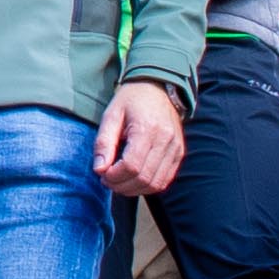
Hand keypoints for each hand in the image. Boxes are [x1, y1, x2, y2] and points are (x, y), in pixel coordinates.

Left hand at [95, 79, 186, 199]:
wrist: (158, 88)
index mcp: (147, 128)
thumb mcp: (111, 115)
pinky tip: (134, 179)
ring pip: (156, 183)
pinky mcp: (179, 153)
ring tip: (120, 181)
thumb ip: (103, 142)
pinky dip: (148, 185)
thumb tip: (99, 169)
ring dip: (134, 189)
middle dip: (122, 185)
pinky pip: (165, 179)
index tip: (103, 174)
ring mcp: (175, 148)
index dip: (114, 176)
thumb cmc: (131, 101)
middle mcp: (166, 140)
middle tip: (108, 180)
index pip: (131, 165)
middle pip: (144, 178)